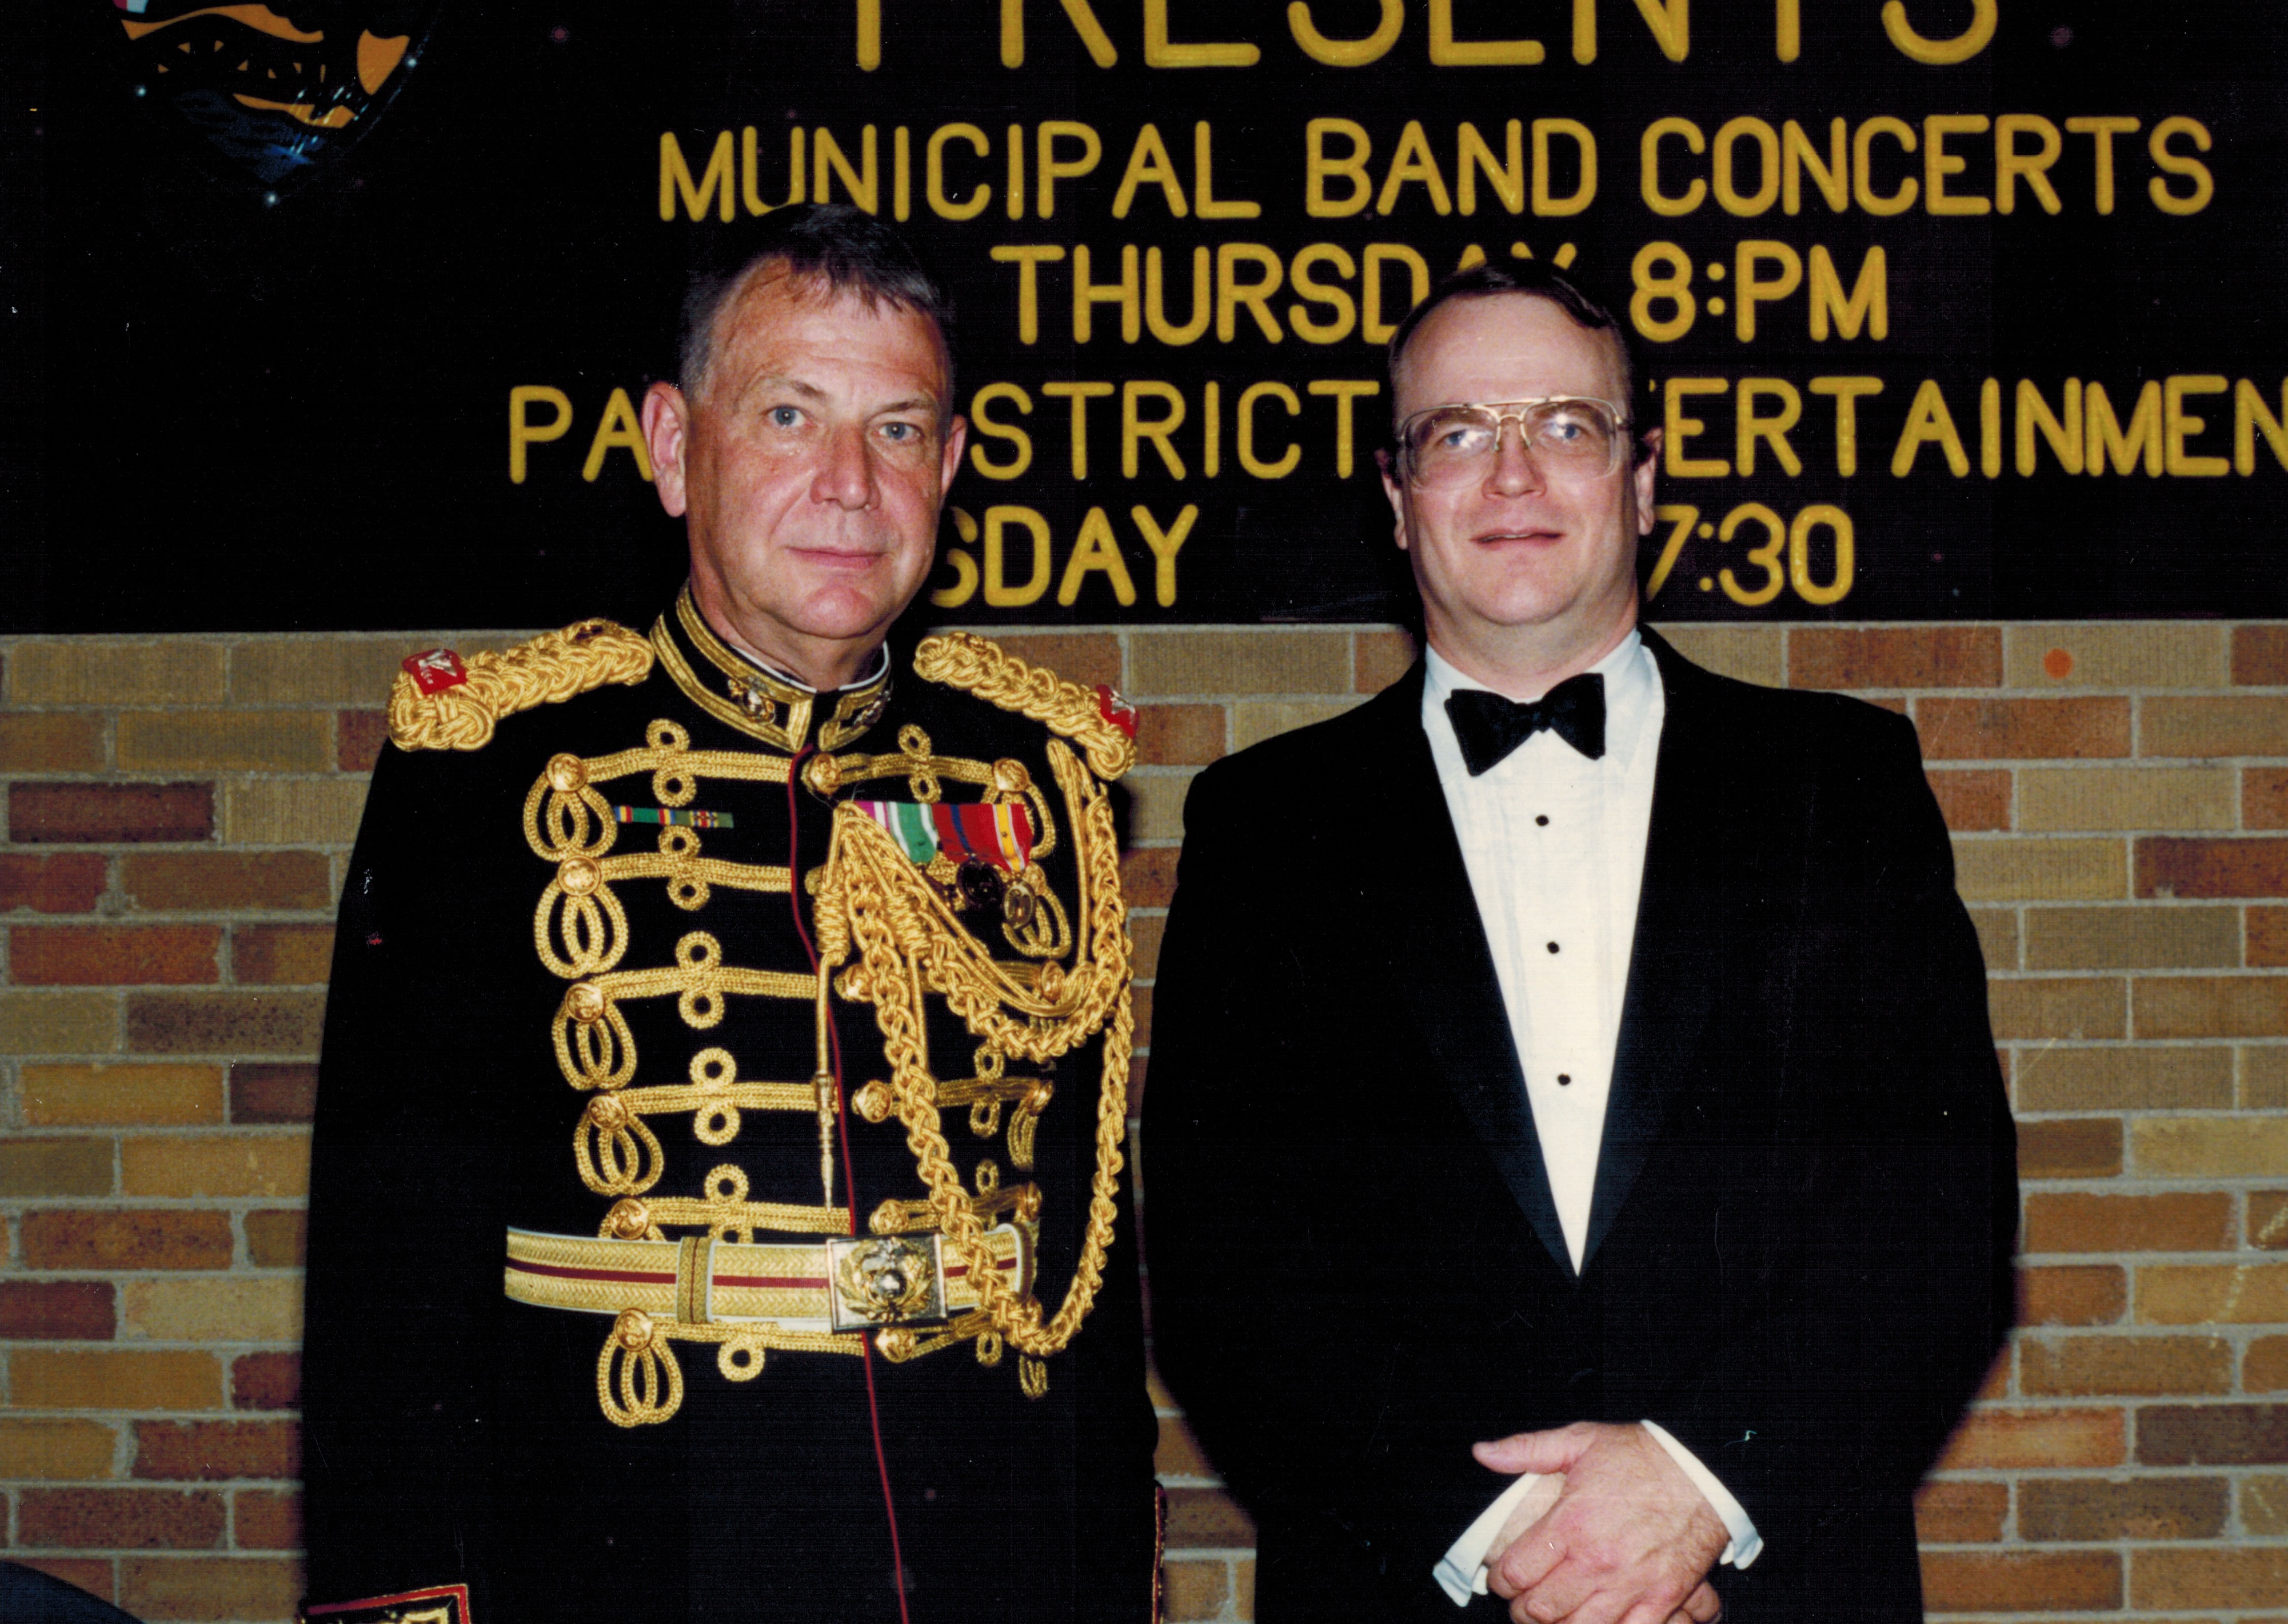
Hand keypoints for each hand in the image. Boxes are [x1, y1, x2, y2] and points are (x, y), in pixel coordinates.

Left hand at [1473, 1422, 1728, 1623]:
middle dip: (1521, 1611)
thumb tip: (1482, 1452)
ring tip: (1552, 1616)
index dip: (1499, 1581)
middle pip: (1540, 1610)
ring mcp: (1630, 1585)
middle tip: (1522, 1602)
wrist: (1704, 1473)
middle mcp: (1597, 1561)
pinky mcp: (1661, 1601)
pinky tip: (1592, 1622)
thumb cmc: (1640, 1456)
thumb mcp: (1580, 1440)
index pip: (1515, 1572)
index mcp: (1571, 1523)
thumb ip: (1526, 1450)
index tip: (1501, 1578)